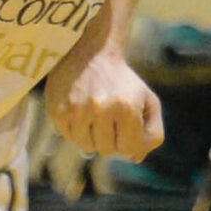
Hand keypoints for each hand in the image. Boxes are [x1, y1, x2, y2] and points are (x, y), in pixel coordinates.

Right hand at [44, 43, 164, 160]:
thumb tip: (136, 158)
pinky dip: (76, 129)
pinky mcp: (57, 111)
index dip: (130, 143)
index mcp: (126, 108)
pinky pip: (69, 137)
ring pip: (86, 147)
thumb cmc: (123, 81)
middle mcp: (100, 109)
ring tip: (96, 114)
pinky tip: (81, 110)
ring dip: (93, 136)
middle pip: (107, 150)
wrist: (91, 52)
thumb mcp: (148, 101)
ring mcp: (76, 111)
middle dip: (112, 139)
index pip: (129, 149)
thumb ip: (152, 132)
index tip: (128, 129)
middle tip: (111, 119)